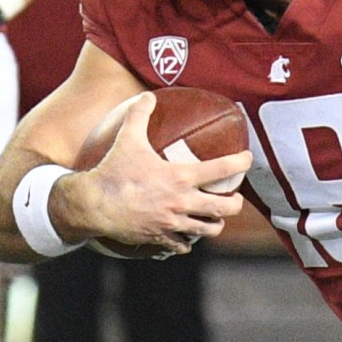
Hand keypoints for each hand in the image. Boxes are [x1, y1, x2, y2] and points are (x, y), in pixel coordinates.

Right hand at [57, 94, 249, 256]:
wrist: (93, 204)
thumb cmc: (113, 170)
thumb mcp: (127, 139)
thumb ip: (139, 115)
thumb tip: (148, 96)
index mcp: (180, 178)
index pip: (222, 169)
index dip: (240, 163)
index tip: (247, 159)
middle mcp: (182, 202)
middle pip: (225, 208)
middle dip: (234, 204)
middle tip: (234, 198)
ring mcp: (173, 223)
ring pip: (208, 230)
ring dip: (215, 224)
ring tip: (214, 218)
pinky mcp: (160, 237)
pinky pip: (183, 245)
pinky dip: (187, 242)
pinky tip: (186, 238)